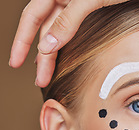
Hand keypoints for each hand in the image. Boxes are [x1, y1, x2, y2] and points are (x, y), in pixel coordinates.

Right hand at [9, 0, 127, 86]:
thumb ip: (68, 19)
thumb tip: (47, 46)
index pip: (31, 18)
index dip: (22, 41)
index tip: (15, 62)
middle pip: (46, 30)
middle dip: (42, 56)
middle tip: (40, 80)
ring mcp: (75, 5)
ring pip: (59, 33)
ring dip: (53, 54)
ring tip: (47, 73)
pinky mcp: (89, 12)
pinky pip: (72, 31)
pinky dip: (66, 45)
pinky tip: (61, 56)